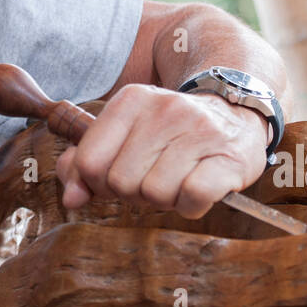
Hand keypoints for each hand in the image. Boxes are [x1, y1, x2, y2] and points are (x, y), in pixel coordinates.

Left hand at [55, 84, 271, 218]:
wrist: (235, 114)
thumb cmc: (170, 135)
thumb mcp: (125, 136)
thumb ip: (87, 164)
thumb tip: (70, 198)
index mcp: (131, 100)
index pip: (89, 161)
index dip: (98, 182)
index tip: (120, 175)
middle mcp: (164, 109)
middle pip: (120, 182)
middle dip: (134, 193)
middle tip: (156, 177)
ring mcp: (199, 131)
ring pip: (155, 194)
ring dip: (165, 200)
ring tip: (179, 179)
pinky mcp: (229, 158)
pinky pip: (192, 199)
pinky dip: (192, 206)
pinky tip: (199, 189)